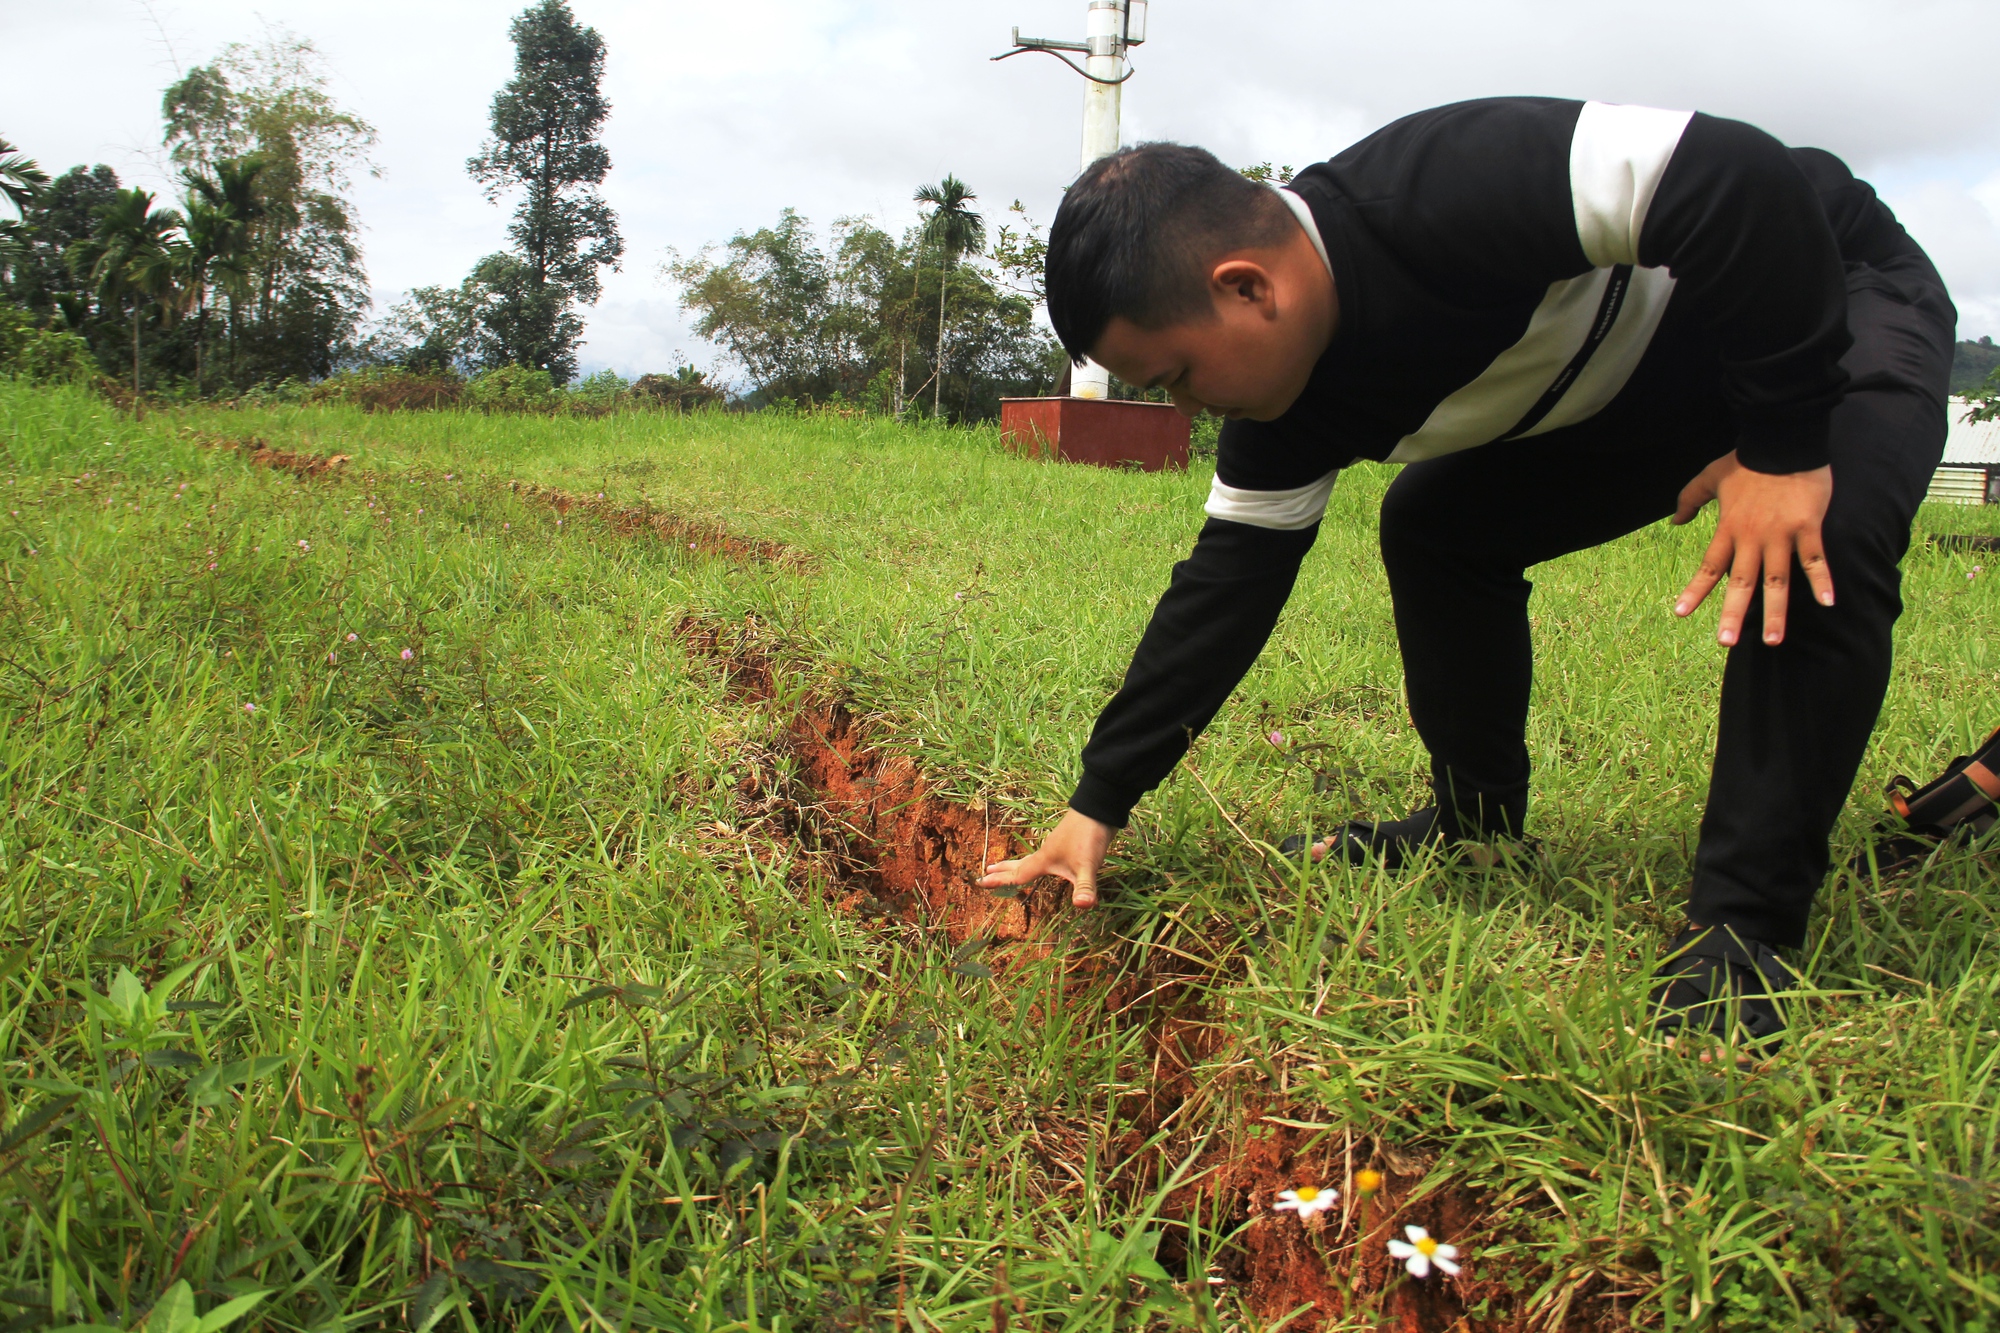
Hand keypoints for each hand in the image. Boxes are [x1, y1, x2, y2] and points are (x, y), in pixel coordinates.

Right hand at [977, 808, 1112, 909]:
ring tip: (1011, 867)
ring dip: (1019, 864)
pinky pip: (1048, 856)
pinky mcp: (1068, 843)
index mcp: (1045, 859)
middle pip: (1020, 863)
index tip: (980, 882)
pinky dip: (1040, 862)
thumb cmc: (1089, 836)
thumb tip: (1082, 906)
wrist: (1100, 808)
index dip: (1000, 881)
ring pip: (1033, 858)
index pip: (1018, 874)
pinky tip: (1049, 863)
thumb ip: (1085, 887)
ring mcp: (1057, 846)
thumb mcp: (1088, 865)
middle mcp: (1047, 852)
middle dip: (1004, 870)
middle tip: (987, 872)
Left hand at [1671, 452, 1833, 646]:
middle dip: (1733, 613)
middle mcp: (1752, 537)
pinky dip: (1822, 581)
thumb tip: (1674, 521)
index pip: (1708, 566)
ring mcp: (1782, 534)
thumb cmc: (1746, 459)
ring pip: (1777, 580)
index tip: (1681, 613)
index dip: (1695, 590)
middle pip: (1741, 582)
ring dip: (1776, 611)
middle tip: (1726, 642)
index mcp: (1728, 528)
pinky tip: (1828, 604)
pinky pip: (1815, 559)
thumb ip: (1690, 498)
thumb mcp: (1710, 476)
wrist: (1783, 438)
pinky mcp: (1809, 527)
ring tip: (1774, 641)